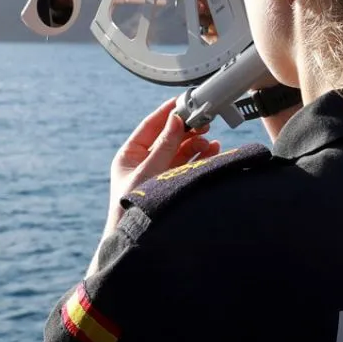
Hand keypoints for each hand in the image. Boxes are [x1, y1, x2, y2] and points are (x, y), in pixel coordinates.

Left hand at [106, 97, 220, 228]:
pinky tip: (213, 150)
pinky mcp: (173, 184)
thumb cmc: (133, 208)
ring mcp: (160, 173)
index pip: (150, 126)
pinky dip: (201, 156)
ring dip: (196, 142)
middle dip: (187, 128)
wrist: (138, 241)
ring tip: (210, 139)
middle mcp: (144, 162)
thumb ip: (164, 145)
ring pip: (181, 150)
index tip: (183, 100)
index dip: (167, 112)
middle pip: (169, 136)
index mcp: (130, 155)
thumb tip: (175, 119)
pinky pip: (189, 164)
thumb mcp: (148, 171)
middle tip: (204, 119)